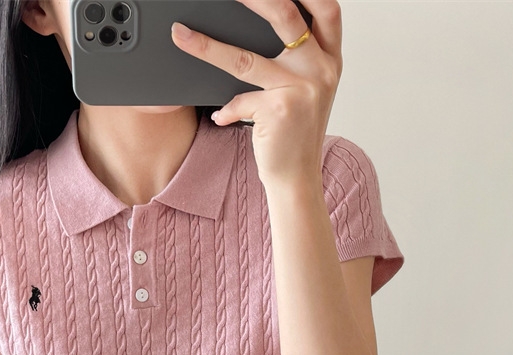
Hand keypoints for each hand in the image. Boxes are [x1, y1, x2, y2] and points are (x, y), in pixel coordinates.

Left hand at [170, 0, 342, 185]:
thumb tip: (264, 20)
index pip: (326, 8)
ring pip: (245, 58)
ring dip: (207, 46)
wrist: (297, 179)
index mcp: (330, 59)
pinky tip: (220, 117)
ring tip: (182, 36)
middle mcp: (321, 69)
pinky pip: (239, 100)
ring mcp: (301, 89)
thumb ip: (298, 58)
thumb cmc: (296, 135)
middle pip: (285, 16)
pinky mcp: (279, 111)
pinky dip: (226, 110)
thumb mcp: (307, 90)